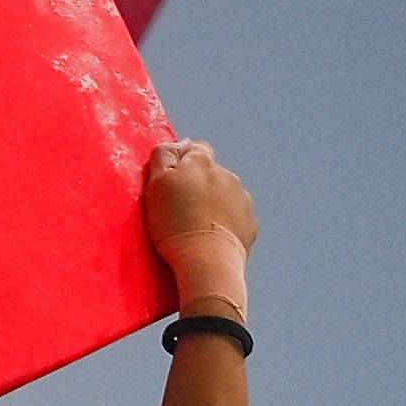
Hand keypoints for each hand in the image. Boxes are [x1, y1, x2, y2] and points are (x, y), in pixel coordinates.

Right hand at [144, 139, 257, 260]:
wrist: (207, 261)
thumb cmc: (174, 225)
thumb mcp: (156, 185)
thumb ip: (163, 157)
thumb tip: (178, 144)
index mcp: (202, 162)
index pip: (196, 148)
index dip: (183, 162)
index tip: (172, 182)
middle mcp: (226, 175)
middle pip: (211, 174)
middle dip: (199, 186)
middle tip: (181, 211)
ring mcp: (242, 199)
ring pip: (225, 195)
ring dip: (213, 205)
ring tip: (197, 228)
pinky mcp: (250, 223)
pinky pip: (236, 218)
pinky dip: (225, 224)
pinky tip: (211, 239)